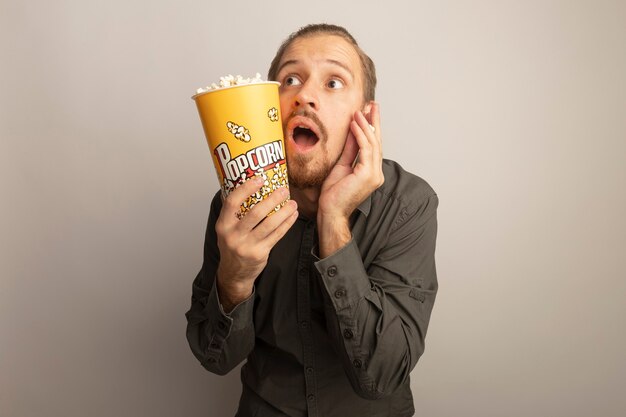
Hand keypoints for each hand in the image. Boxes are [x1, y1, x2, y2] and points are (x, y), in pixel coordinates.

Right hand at [215, 178, 297, 310]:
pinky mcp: (260, 253)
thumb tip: (245, 184)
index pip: (232, 202)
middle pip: (255, 213)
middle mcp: (233, 235)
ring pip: (269, 224)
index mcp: (223, 225)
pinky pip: (277, 235)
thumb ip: (234, 211)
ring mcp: (247, 245)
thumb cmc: (232, 245)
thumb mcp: (226, 228)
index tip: (259, 179)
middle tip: (283, 190)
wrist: (234, 272)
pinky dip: (286, 223)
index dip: (246, 189)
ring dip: (283, 211)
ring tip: (292, 202)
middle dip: (272, 199)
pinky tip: (293, 215)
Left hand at [317, 102, 383, 256]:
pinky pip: (365, 150)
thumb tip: (353, 131)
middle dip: (374, 122)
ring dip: (365, 125)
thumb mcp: (341, 165)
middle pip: (377, 142)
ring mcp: (374, 175)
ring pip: (372, 144)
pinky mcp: (368, 175)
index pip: (373, 146)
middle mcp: (376, 173)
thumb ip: (350, 149)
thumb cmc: (333, 194)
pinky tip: (355, 124)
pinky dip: (360, 135)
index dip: (372, 128)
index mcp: (371, 172)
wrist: (330, 211)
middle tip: (372, 104)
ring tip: (359, 111)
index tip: (369, 112)